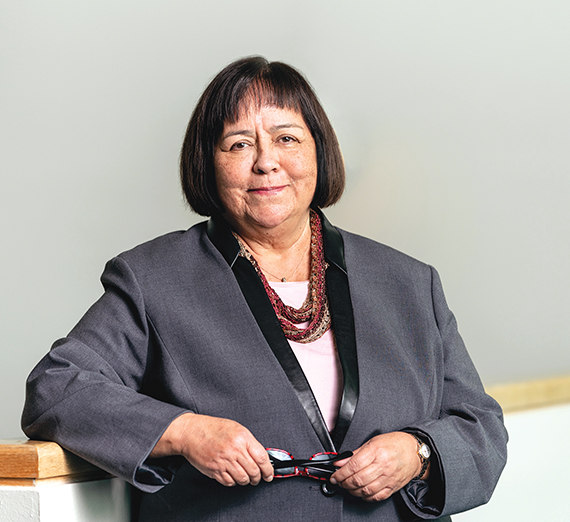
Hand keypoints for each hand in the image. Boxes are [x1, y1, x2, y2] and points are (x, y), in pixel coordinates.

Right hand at [151, 413, 273, 486]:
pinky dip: (234, 482)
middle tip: (258, 478)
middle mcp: (234, 450)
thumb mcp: (236, 428)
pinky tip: (234, 476)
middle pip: (254, 471)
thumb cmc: (213, 428)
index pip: (262, 458)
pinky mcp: (215, 470)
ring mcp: (224, 461)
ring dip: (247, 481)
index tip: (269, 474)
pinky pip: (229, 482)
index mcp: (242, 438)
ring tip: (246, 478)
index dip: (268, 469)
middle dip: (258, 478)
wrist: (191, 432)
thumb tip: (260, 457)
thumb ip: (249, 442)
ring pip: (243, 479)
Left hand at [330, 432, 424, 501]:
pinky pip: (376, 496)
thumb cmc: (393, 444)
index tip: (334, 475)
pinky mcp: (393, 487)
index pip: (354, 465)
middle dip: (344, 483)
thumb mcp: (372, 442)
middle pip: (359, 479)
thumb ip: (354, 454)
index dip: (341, 473)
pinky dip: (365, 497)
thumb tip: (339, 462)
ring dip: (353, 491)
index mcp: (376, 451)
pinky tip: (360, 492)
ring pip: (366, 490)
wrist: (413, 452)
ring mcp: (389, 478)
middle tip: (339, 481)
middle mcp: (383, 465)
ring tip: (347, 486)